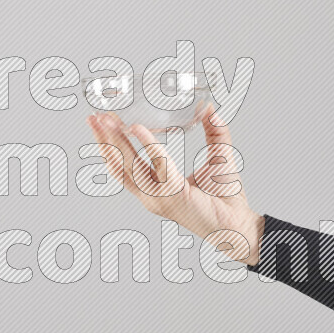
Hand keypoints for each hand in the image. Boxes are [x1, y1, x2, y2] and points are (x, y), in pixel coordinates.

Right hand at [85, 104, 263, 265]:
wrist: (239, 224)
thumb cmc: (226, 199)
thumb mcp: (218, 157)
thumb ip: (214, 132)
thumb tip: (211, 108)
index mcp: (155, 188)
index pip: (123, 166)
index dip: (109, 145)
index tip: (102, 122)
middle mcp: (151, 195)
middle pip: (118, 165)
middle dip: (104, 139)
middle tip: (94, 116)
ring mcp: (159, 198)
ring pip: (129, 166)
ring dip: (115, 141)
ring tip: (106, 120)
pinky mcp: (173, 196)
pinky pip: (157, 166)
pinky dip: (147, 146)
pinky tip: (138, 129)